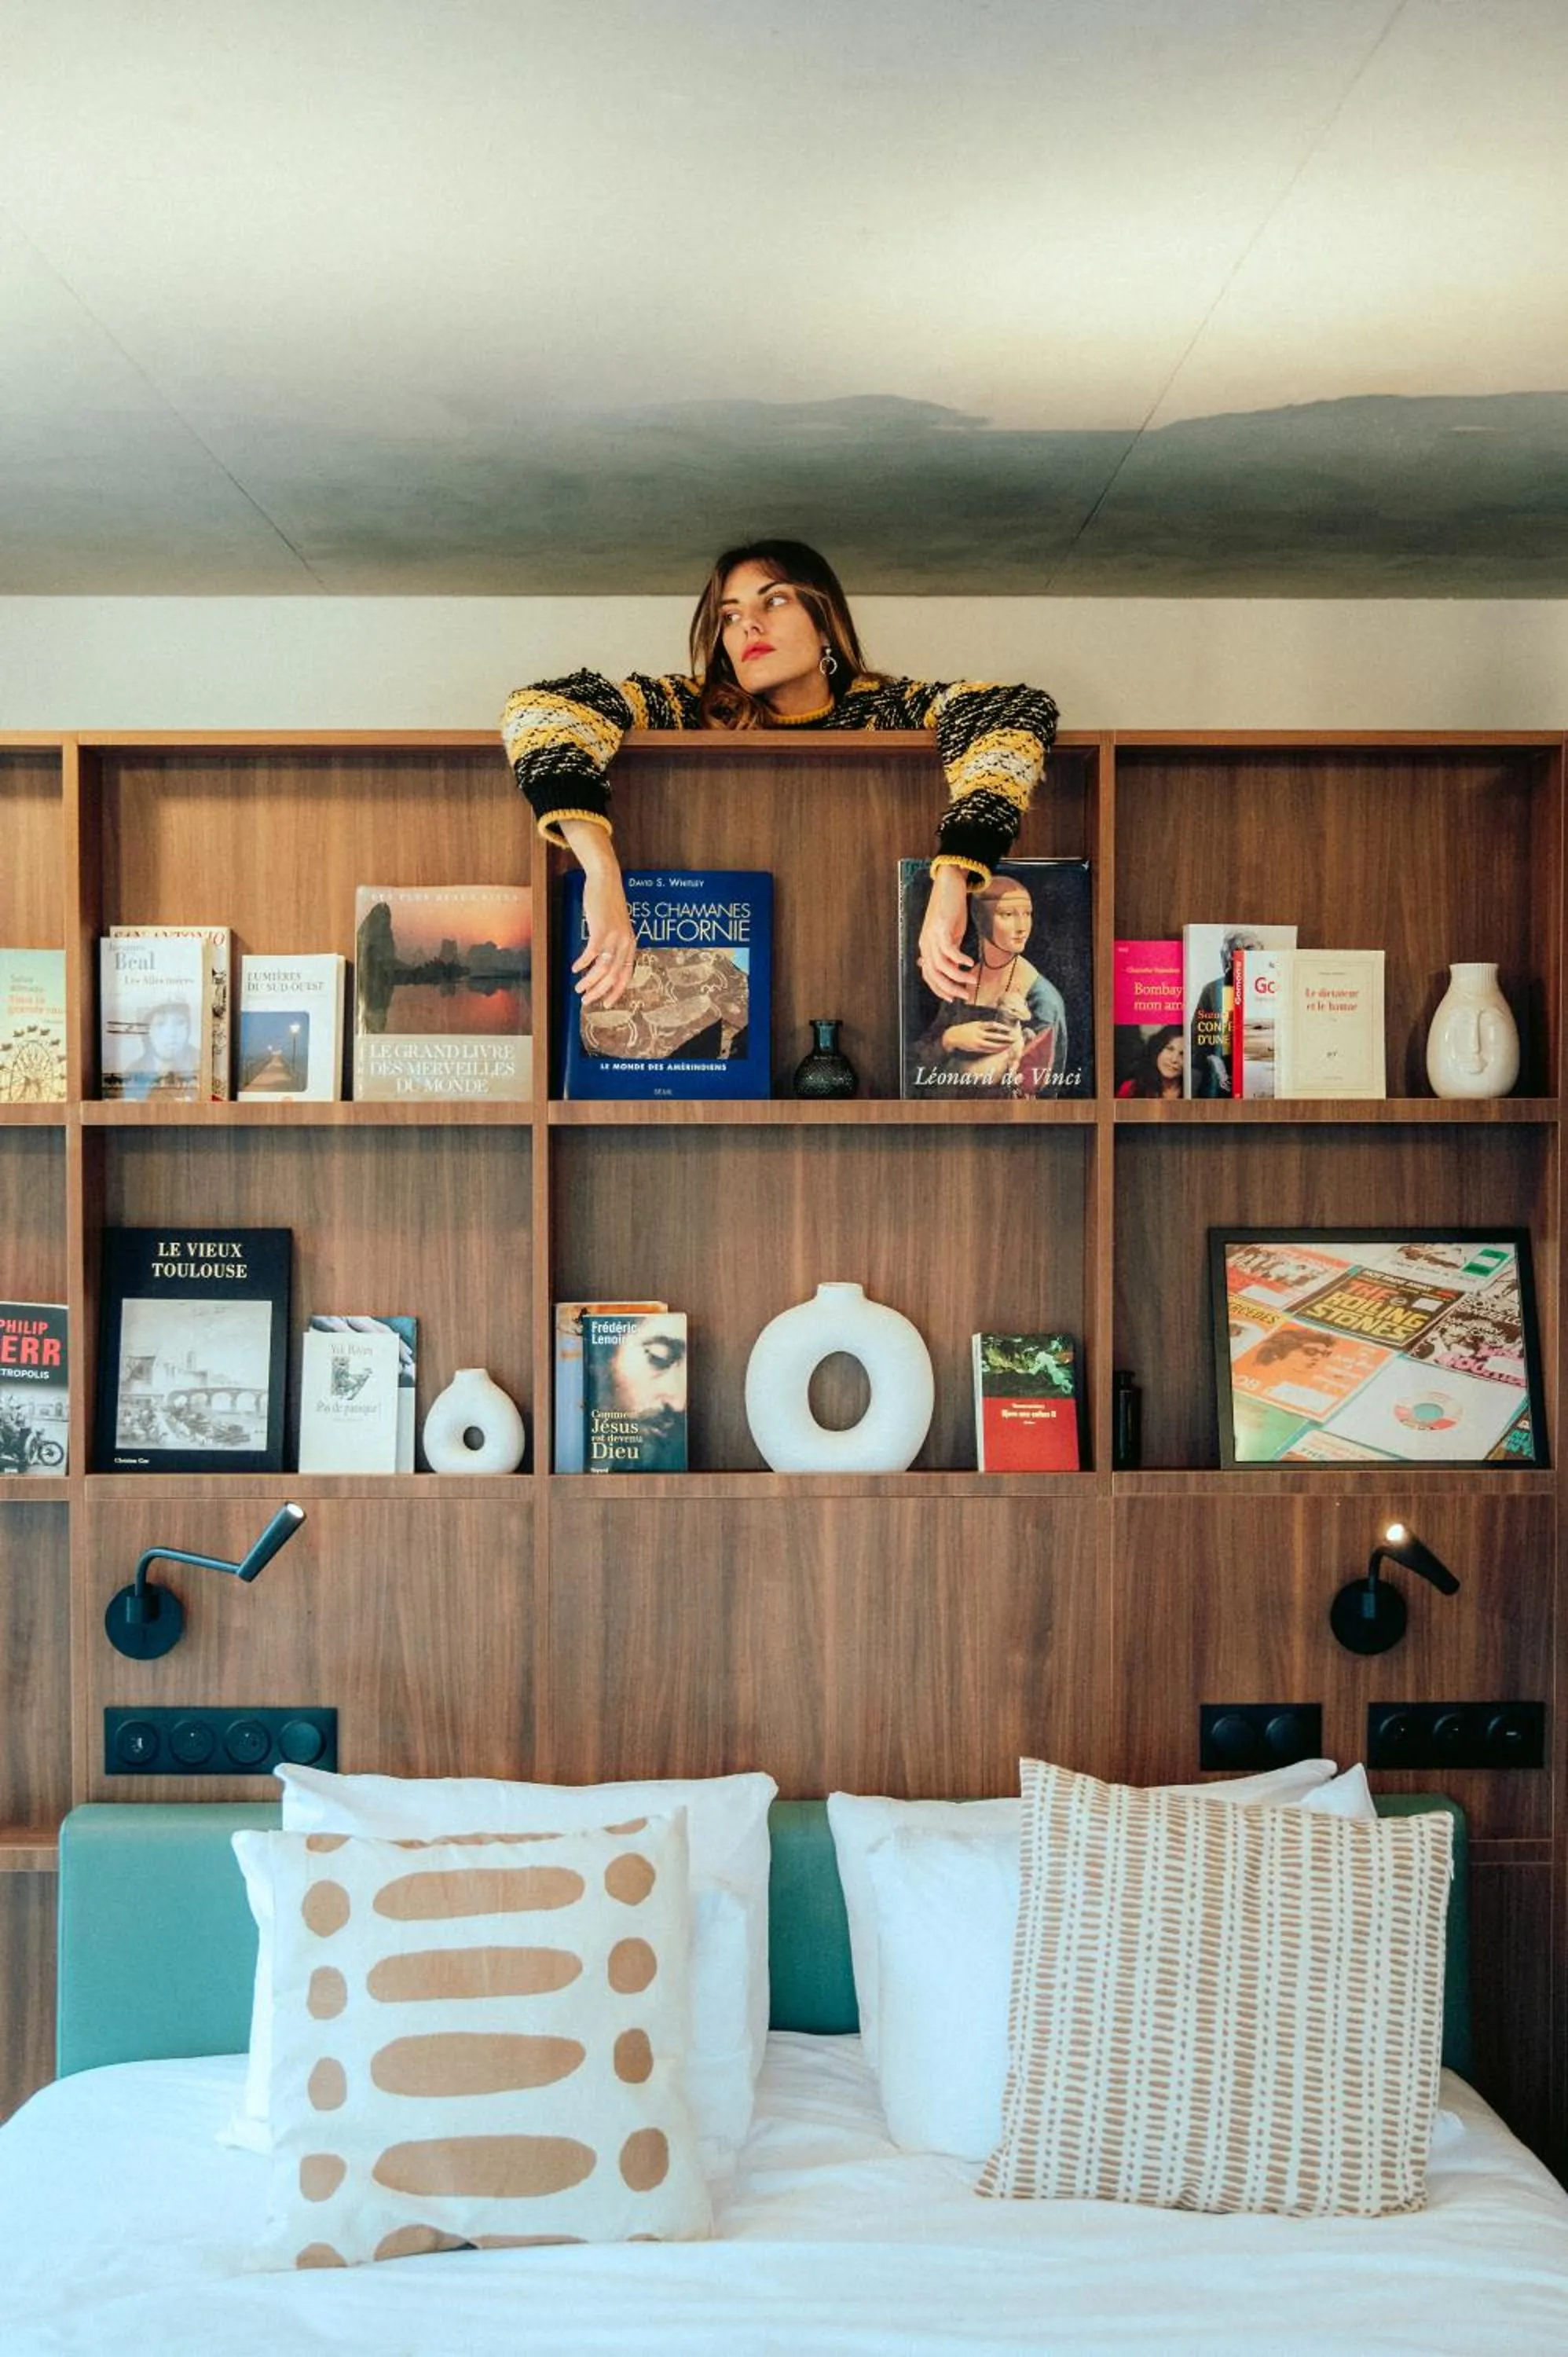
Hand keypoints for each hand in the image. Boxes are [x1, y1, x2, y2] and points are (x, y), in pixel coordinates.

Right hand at [563, 832, 635, 1006]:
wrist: (606, 880)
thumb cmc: (609, 903)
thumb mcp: (617, 926)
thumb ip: (614, 943)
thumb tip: (603, 962)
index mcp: (631, 944)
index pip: (626, 975)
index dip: (616, 991)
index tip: (605, 1003)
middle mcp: (625, 943)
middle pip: (613, 976)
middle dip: (599, 992)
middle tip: (586, 1001)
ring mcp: (614, 936)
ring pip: (602, 968)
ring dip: (589, 982)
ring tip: (578, 988)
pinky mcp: (601, 929)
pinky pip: (591, 953)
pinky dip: (582, 963)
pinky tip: (574, 968)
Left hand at [917, 867, 974, 997]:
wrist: (948, 884)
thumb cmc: (951, 910)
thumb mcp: (950, 935)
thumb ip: (950, 953)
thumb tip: (955, 970)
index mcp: (927, 947)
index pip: (929, 975)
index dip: (939, 989)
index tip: (952, 998)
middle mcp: (926, 944)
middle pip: (934, 974)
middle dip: (949, 988)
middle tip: (965, 996)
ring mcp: (932, 936)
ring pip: (942, 966)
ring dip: (957, 977)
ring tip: (972, 981)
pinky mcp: (941, 928)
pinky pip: (949, 950)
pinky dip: (959, 959)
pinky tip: (970, 963)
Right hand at [940, 1018, 1014, 1054]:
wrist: (951, 1036)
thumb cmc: (964, 1029)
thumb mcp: (973, 1024)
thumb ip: (983, 1026)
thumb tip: (996, 1027)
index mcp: (978, 1025)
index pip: (992, 1025)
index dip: (1002, 1027)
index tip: (1009, 1029)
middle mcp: (978, 1033)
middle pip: (994, 1035)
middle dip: (1005, 1037)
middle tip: (1013, 1039)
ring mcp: (976, 1041)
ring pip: (992, 1044)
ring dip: (1001, 1045)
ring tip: (1008, 1046)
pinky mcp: (975, 1048)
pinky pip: (987, 1050)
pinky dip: (994, 1050)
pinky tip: (1000, 1050)